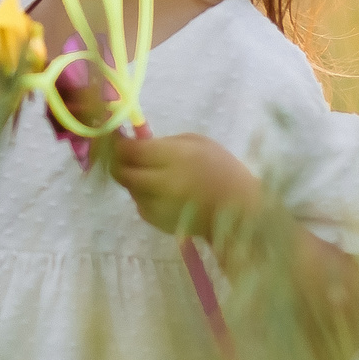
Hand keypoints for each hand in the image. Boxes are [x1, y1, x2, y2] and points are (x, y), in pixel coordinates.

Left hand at [109, 129, 262, 239]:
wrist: (240, 209)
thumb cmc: (222, 168)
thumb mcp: (196, 143)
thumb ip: (163, 142)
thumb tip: (134, 142)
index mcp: (175, 158)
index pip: (131, 151)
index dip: (118, 143)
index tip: (117, 136)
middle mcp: (163, 184)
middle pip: (122, 173)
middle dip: (119, 162)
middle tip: (124, 155)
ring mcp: (160, 206)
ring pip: (130, 190)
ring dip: (133, 180)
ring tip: (151, 174)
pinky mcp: (160, 223)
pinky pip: (140, 205)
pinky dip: (144, 197)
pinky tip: (162, 192)